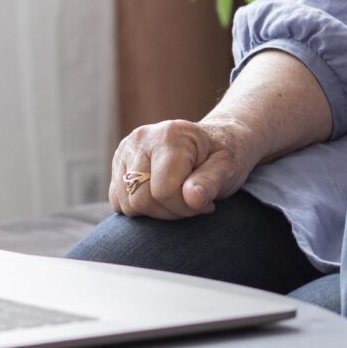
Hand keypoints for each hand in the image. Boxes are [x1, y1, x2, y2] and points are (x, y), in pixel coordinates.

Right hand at [110, 117, 252, 219]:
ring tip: (178, 198)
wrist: (214, 141)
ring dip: (155, 211)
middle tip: (192, 203)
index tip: (205, 203)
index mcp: (170, 136)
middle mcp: (142, 138)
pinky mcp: (118, 164)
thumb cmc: (223, 155)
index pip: (163, 191)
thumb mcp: (228, 167)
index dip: (184, 207)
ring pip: (127, 204)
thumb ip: (210, 182)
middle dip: (170, 211)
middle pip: (140, 200)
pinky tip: (161, 196)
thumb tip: (193, 198)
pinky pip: (118, 202)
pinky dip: (140, 208)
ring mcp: (126, 150)